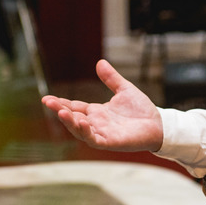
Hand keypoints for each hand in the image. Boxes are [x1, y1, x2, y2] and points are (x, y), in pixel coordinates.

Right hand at [40, 59, 163, 151]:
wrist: (158, 123)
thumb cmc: (141, 109)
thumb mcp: (124, 89)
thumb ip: (111, 78)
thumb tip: (100, 62)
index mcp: (97, 112)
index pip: (74, 107)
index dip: (61, 103)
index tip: (47, 98)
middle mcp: (96, 123)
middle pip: (73, 118)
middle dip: (60, 111)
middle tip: (49, 102)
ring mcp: (102, 134)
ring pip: (80, 130)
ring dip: (70, 122)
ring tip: (61, 113)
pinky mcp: (110, 142)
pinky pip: (94, 139)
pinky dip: (86, 132)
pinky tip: (82, 122)